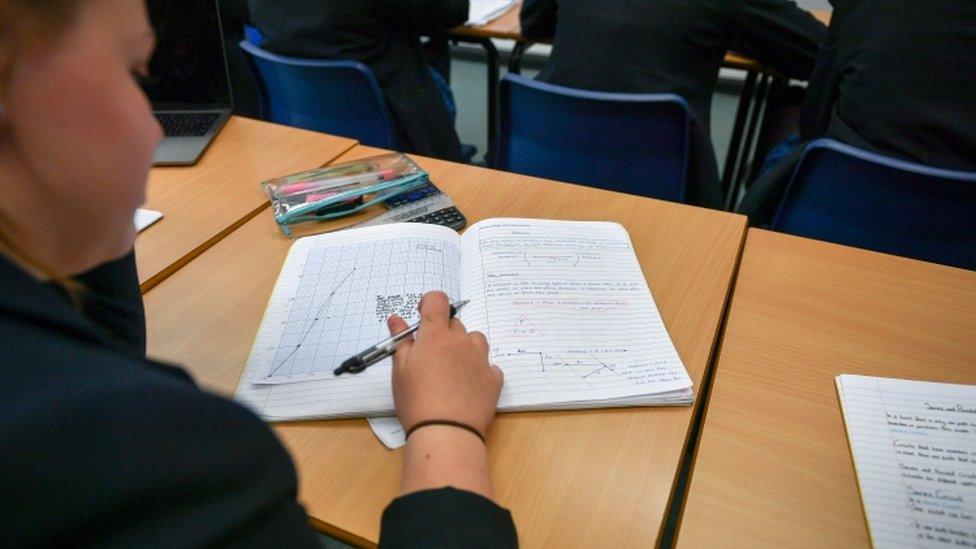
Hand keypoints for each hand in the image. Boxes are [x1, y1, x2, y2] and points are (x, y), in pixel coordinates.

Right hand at [388, 291, 502, 438]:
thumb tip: (396, 320)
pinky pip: (488, 365)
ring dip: (464, 347)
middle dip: (443, 333)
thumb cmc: (416, 401)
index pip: (437, 300)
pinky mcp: (494, 378)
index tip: (424, 317)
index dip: (429, 304)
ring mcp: (481, 359)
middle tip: (431, 357)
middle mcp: (461, 341)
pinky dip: (479, 370)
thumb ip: (401, 341)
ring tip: (451, 370)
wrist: (446, 432)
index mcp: (436, 336)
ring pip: (475, 340)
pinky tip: (468, 386)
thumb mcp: (400, 370)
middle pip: (454, 323)